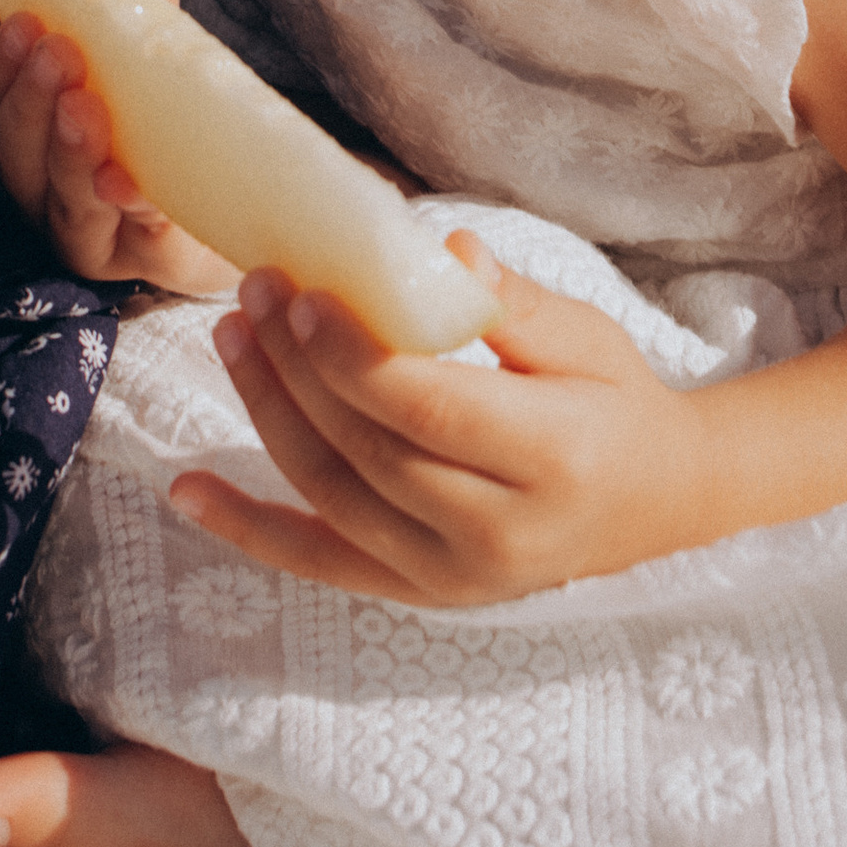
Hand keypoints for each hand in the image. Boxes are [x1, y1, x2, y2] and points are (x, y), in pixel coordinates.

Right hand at [0, 0, 243, 295]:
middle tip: (58, 53)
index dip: (1, 65)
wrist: (244, 200)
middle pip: (17, 157)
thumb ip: (140, 5)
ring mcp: (97, 237)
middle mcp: (48, 194)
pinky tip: (137, 188)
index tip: (24, 22)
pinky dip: (136, 212)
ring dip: (71, 157)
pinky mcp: (152, 265)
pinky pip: (139, 243)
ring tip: (87, 111)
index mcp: (33, 135)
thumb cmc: (175, 119)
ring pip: (65, 205)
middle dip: (32, 104)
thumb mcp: (156, 54)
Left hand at [172, 235, 711, 604]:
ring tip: (232, 340)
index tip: (304, 293)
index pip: (427, 409)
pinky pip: (320, 562)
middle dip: (299, 369)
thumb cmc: (619, 403)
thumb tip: (448, 252)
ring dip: (269, 417)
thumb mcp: (589, 338)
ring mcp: (455, 576)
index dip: (353, 356)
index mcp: (551, 459)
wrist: (659, 503)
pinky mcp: (422, 594)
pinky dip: (249, 527)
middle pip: (368, 451)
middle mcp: (497, 534)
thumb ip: (514, 304)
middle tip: (257, 292)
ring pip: (333, 498)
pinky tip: (188, 490)